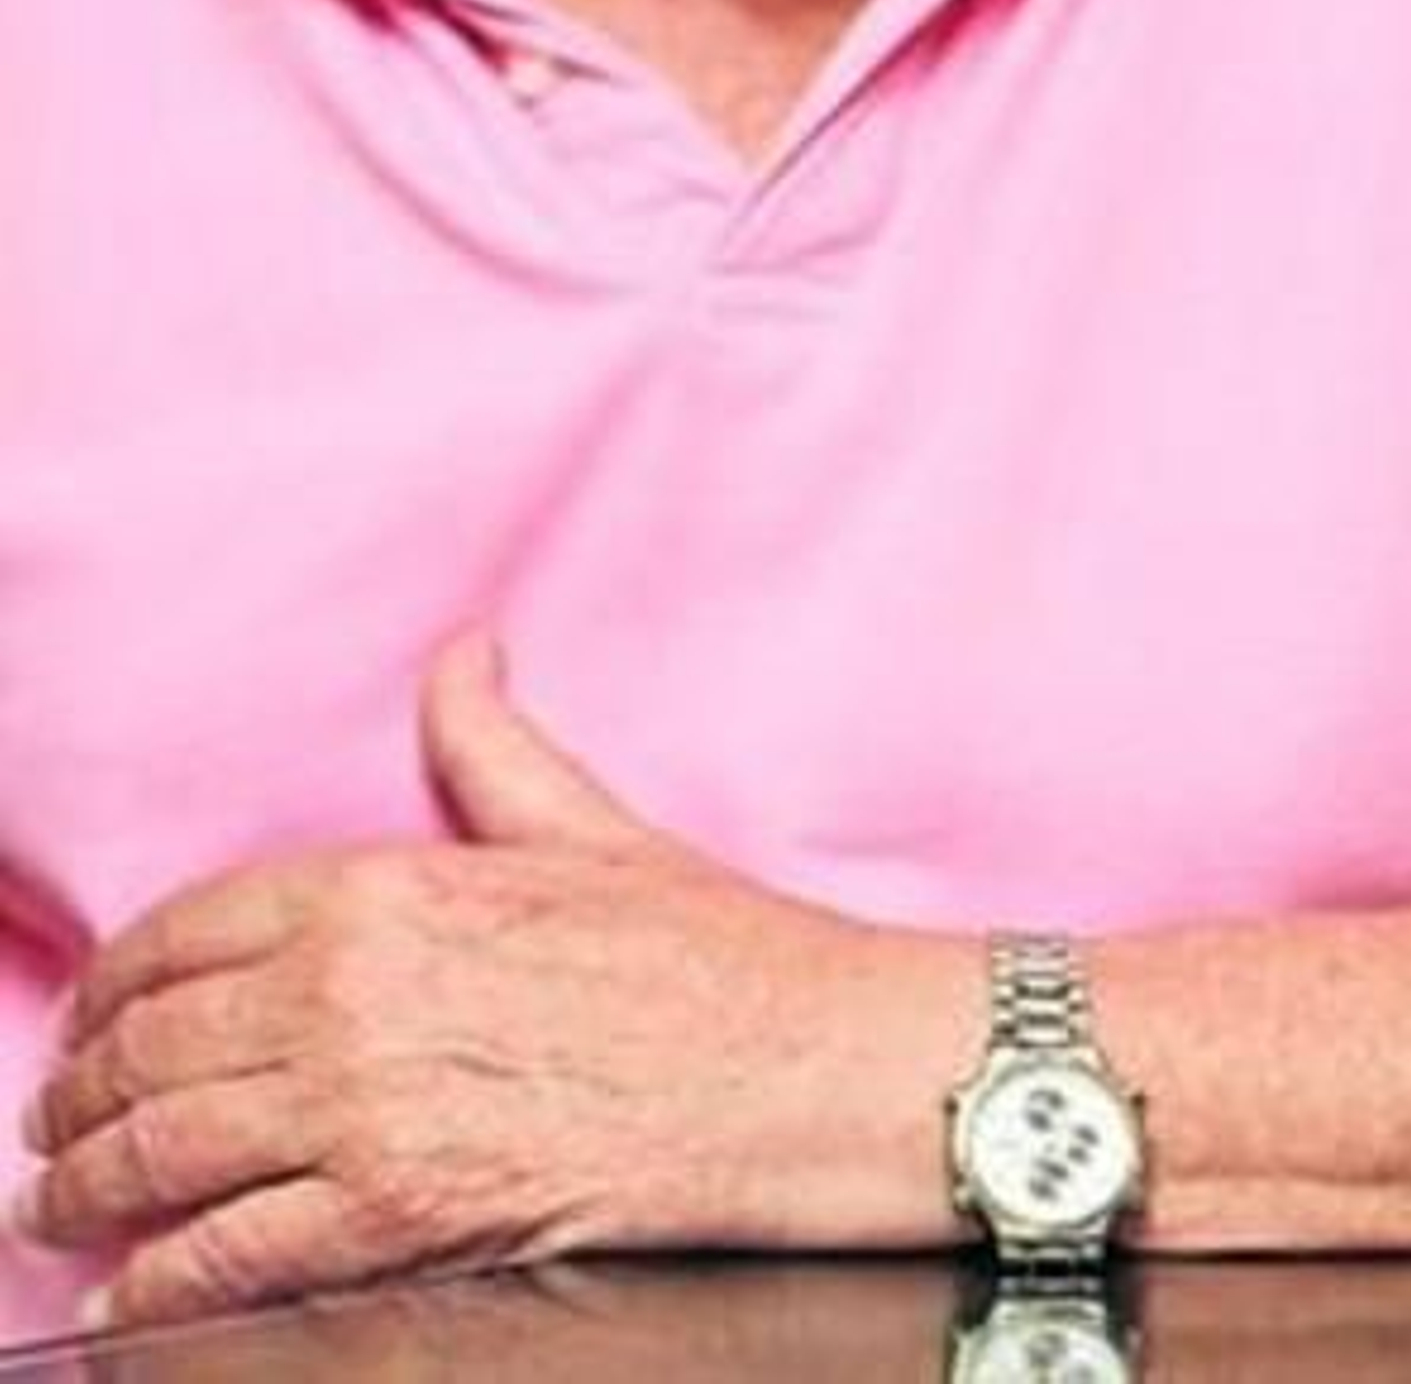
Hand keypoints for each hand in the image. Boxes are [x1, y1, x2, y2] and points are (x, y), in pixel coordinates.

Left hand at [18, 634, 974, 1326]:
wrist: (796, 1067)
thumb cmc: (703, 952)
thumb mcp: (581, 822)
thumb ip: (489, 743)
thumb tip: (464, 654)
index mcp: (385, 887)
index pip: (189, 932)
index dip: (117, 984)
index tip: (91, 1019)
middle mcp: (354, 990)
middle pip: (159, 1044)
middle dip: (83, 1092)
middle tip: (56, 1126)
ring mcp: (371, 1107)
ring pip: (174, 1150)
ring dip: (93, 1186)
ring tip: (63, 1206)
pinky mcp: (402, 1213)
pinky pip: (236, 1253)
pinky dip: (163, 1283)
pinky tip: (131, 1296)